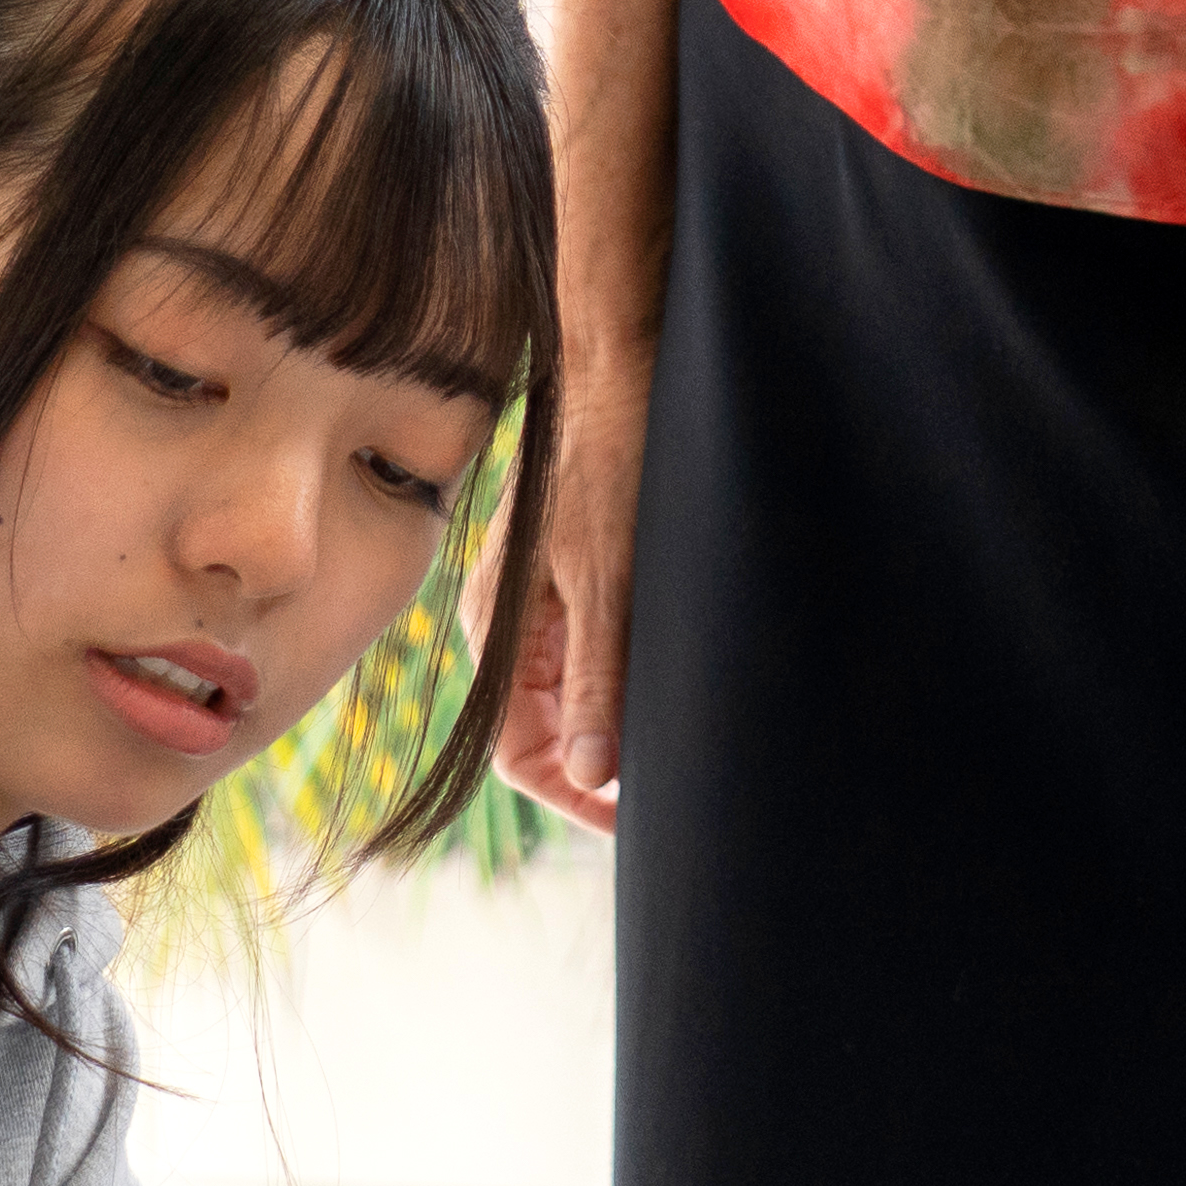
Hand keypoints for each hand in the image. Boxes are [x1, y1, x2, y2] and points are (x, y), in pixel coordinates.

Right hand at [495, 331, 649, 824]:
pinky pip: (603, 653)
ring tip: (684, 739)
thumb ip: (598, 678)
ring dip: (626, 723)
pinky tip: (682, 679)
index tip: (642, 820)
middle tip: (674, 789)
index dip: (578, 798)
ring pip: (581, 696)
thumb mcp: (608, 579)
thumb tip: (595, 774)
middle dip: (604, 769)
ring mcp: (551, 604)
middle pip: (550, 734)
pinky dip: (638, 677)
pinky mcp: (585, 579)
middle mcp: (517, 627)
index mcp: (501, 632)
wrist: (628, 365)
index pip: (523, 754)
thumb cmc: (612, 460)